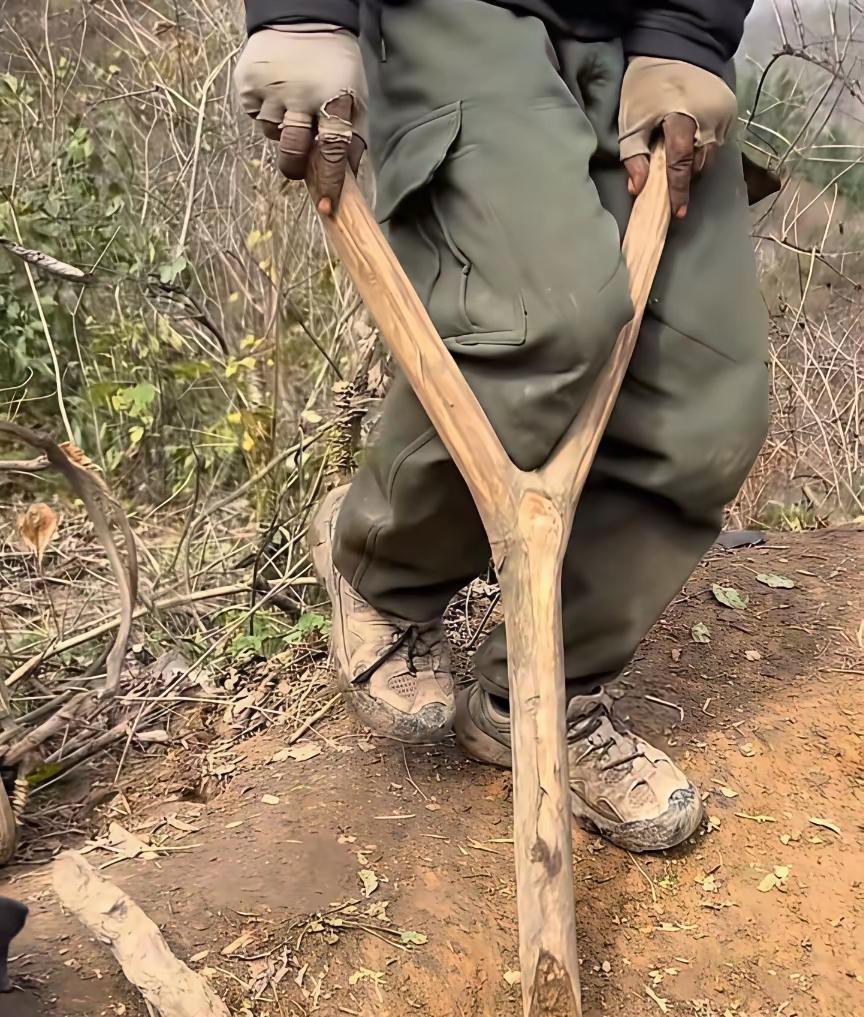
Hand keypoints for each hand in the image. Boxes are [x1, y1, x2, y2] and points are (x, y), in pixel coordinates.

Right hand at [234, 26, 367, 213]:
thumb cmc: (335, 66)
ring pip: (272, 135)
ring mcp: (271, 90)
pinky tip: (277, 95)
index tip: (326, 207)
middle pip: (293, 152)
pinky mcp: (248, 84)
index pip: (332, 151)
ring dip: (282, 131)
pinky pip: (255, 116)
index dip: (329, 182)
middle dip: (295, 167)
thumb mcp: (354, 97)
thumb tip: (348, 181)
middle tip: (298, 163)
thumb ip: (352, 139)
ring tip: (291, 106)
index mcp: (334, 100)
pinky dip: (266, 113)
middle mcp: (300, 96)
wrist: (303, 18)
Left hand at [618, 57, 737, 218]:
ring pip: (711, 153)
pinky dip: (704, 148)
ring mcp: (723, 113)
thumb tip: (638, 189)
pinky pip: (717, 139)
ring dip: (696, 164)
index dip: (678, 190)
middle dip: (687, 178)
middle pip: (700, 162)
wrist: (676, 49)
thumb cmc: (647, 88)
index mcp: (682, 119)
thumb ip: (634, 156)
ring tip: (680, 166)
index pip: (682, 163)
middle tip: (673, 189)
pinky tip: (691, 144)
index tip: (677, 213)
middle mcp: (709, 118)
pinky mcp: (730, 109)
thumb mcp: (631, 122)